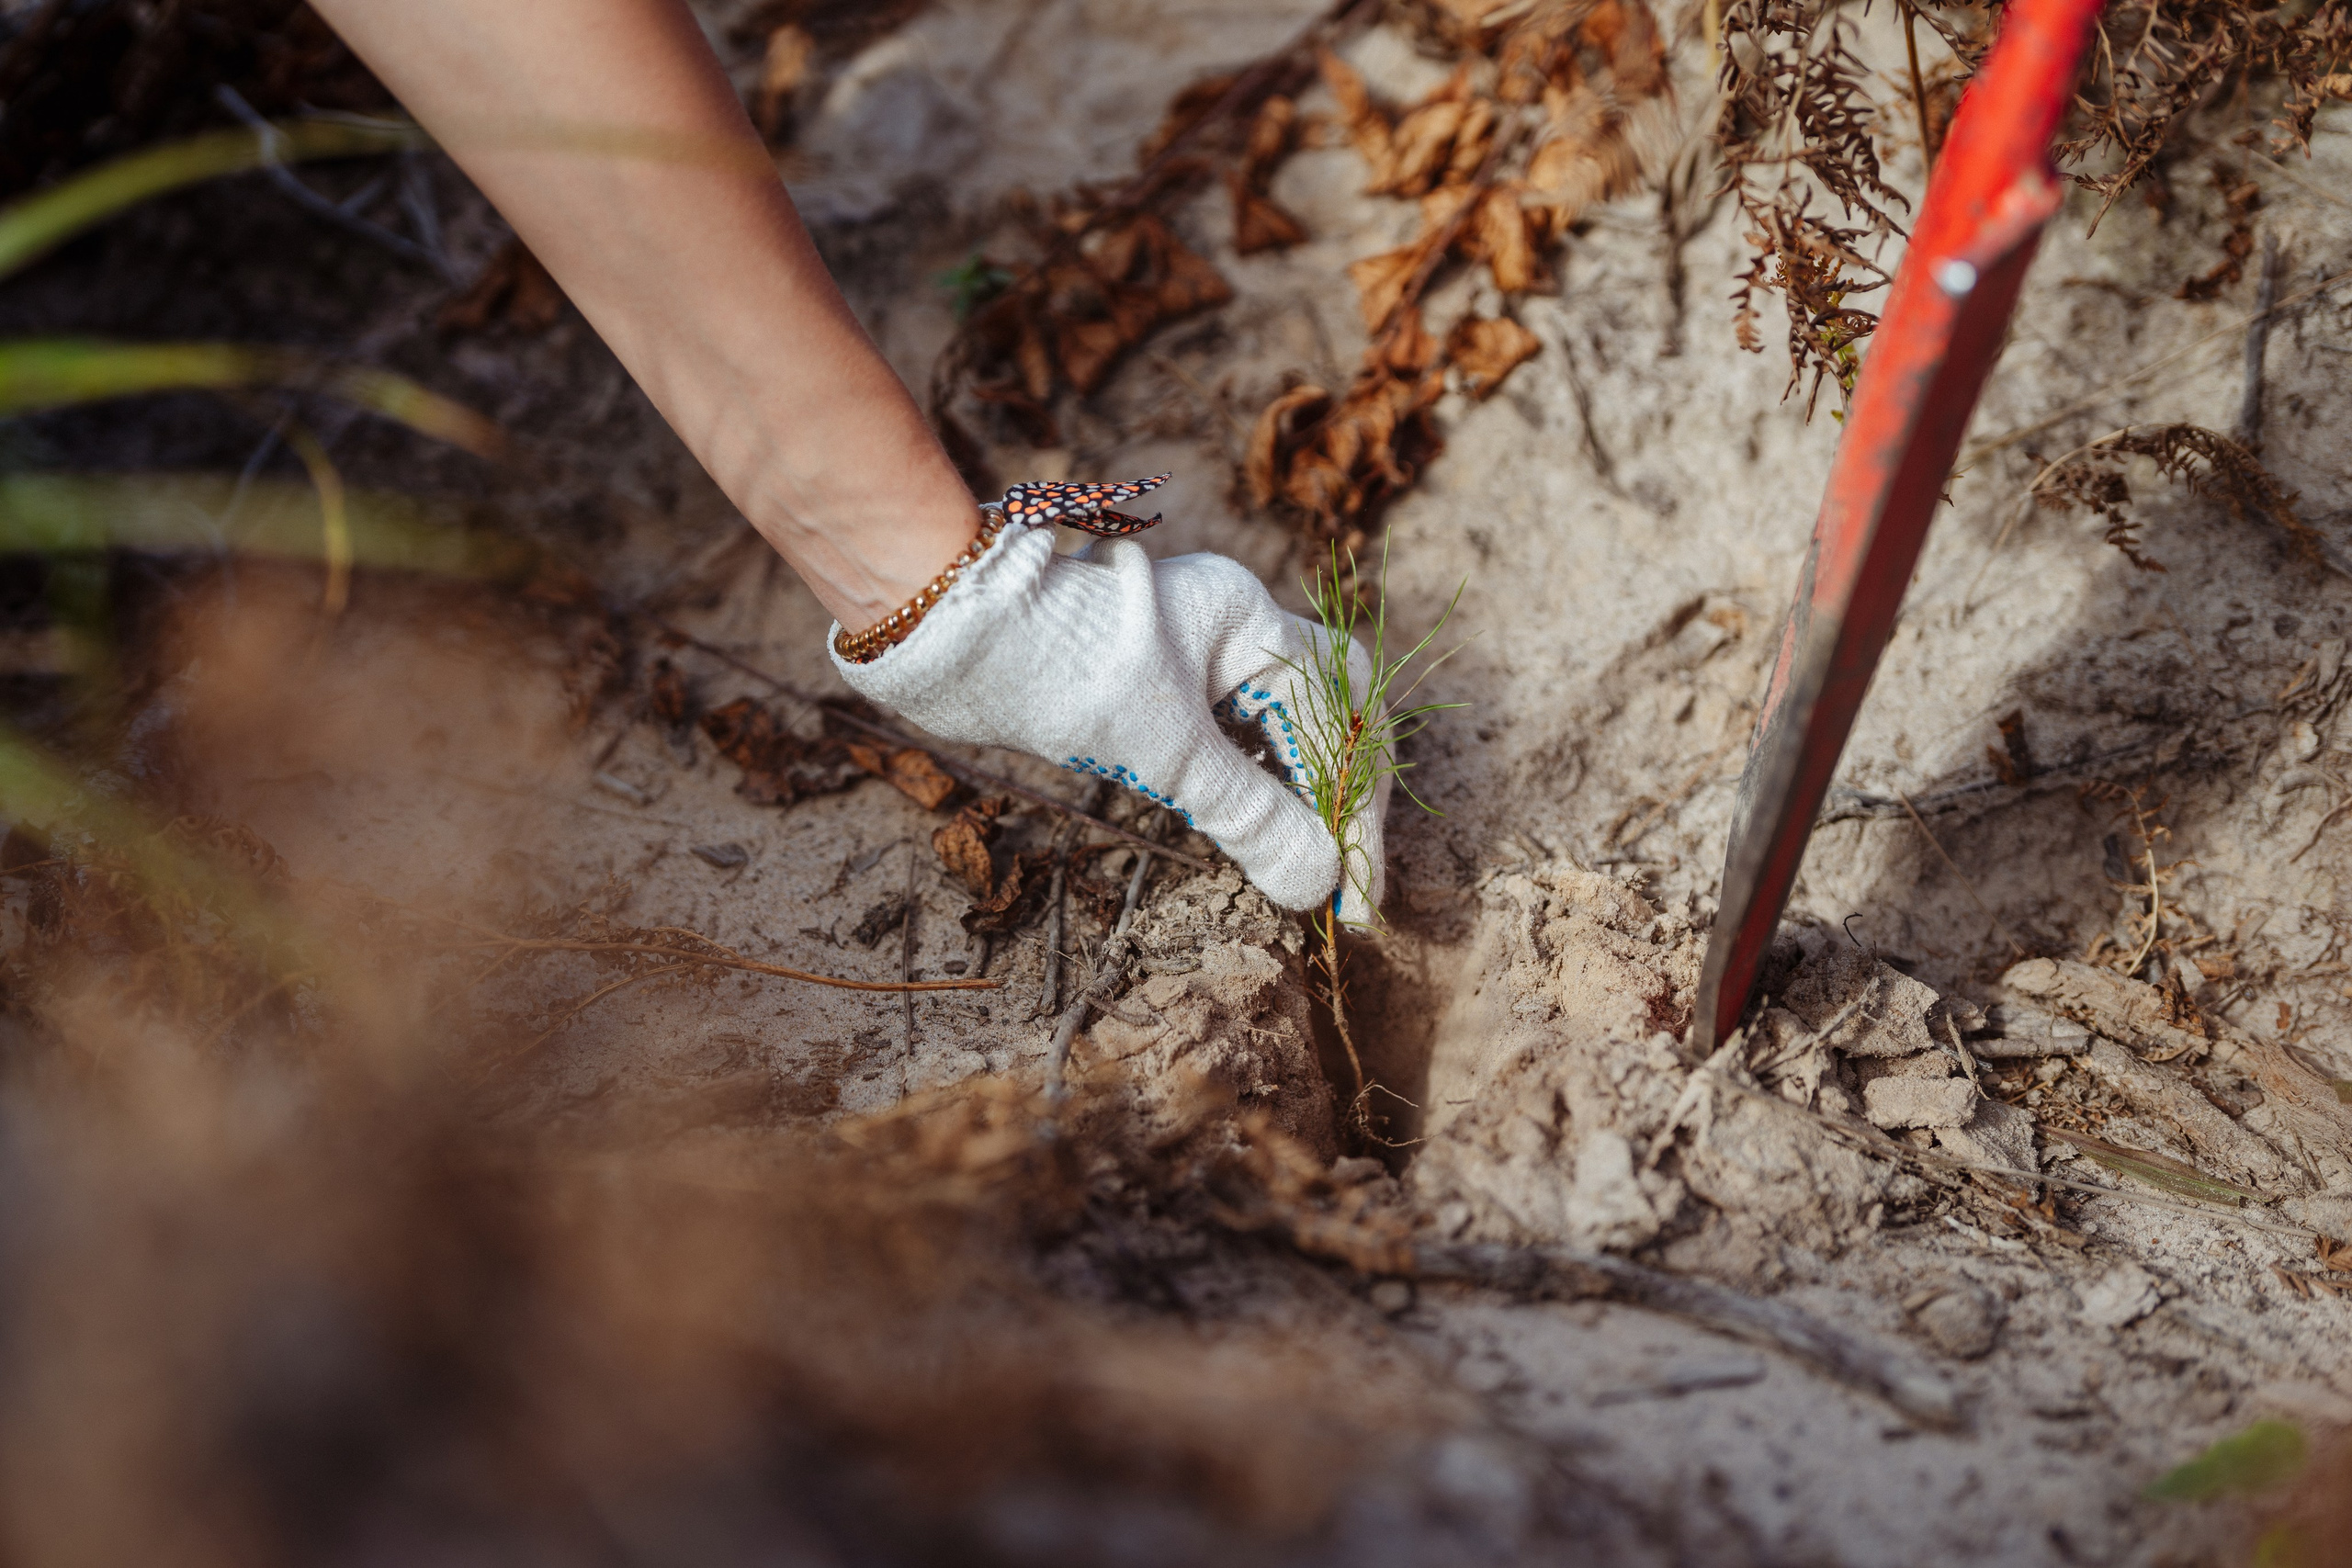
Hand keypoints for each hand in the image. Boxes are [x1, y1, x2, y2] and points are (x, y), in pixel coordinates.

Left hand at [831, 520, 1385, 917]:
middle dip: (1343, 798)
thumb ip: (1247, 815)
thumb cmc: (1057, 671)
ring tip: (1302, 867)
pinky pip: (1239, 732)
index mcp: (1249, 619)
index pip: (1342, 717)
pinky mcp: (1163, 678)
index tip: (1355, 891)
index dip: (1357, 810)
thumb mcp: (1163, 751)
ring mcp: (1200, 647)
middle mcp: (1235, 622)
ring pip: (1285, 725)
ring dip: (1302, 795)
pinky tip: (1253, 830)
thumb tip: (1317, 881)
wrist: (952, 635)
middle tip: (1344, 880)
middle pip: (1331, 712)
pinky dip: (1257, 783)